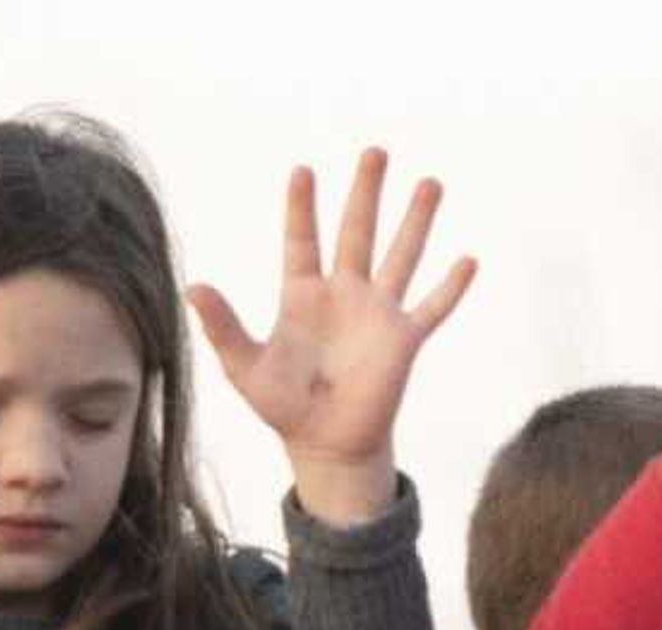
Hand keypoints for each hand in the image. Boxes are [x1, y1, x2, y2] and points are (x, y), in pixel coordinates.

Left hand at [188, 148, 474, 523]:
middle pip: (357, 232)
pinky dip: (450, 287)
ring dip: (416, 221)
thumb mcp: (245, 367)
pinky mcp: (403, 342)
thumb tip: (193, 287)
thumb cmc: (283, 407)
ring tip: (430, 183)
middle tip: (376, 151)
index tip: (302, 171)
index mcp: (303, 295)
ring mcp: (377, 315)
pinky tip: (468, 260)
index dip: (301, 207)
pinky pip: (431, 309)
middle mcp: (344, 295)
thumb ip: (223, 327)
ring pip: (401, 257)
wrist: (327, 446)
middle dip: (366, 192)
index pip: (302, 240)